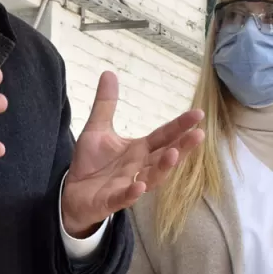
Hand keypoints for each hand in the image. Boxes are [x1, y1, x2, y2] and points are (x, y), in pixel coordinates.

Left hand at [60, 71, 204, 236]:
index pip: (163, 135)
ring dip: (164, 168)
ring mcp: (128, 185)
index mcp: (139, 150)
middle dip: (182, 147)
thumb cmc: (91, 163)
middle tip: (199, 135)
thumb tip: (109, 73)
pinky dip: (133, 193)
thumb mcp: (97, 129)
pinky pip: (125, 197)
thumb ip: (106, 104)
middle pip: (165, 157)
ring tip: (173, 155)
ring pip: (153, 178)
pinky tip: (141, 186)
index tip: (199, 114)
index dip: (180, 126)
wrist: (72, 193)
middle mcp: (140, 167)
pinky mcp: (112, 200)